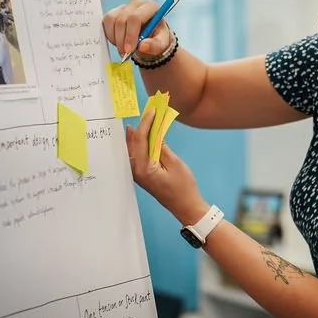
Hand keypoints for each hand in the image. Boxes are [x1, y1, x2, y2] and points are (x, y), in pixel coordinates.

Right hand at [102, 0, 172, 59]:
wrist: (149, 38)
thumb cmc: (156, 38)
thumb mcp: (161, 44)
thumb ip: (154, 45)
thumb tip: (143, 46)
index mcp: (150, 7)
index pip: (135, 18)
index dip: (130, 35)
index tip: (129, 50)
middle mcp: (136, 3)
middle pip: (122, 19)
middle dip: (121, 40)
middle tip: (125, 54)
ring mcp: (123, 6)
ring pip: (111, 20)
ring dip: (115, 38)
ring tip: (123, 48)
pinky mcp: (113, 12)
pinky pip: (105, 22)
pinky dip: (109, 35)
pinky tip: (118, 41)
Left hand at [125, 108, 209, 225]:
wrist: (185, 206)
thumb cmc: (183, 186)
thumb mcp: (175, 164)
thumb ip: (162, 147)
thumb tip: (155, 133)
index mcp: (143, 167)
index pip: (140, 140)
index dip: (146, 123)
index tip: (152, 111)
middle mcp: (136, 170)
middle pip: (133, 144)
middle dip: (139, 127)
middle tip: (146, 112)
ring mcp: (137, 174)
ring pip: (132, 149)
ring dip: (137, 135)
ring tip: (142, 120)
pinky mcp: (142, 175)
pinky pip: (136, 155)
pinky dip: (138, 144)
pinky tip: (140, 137)